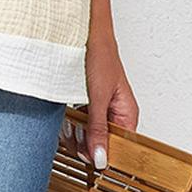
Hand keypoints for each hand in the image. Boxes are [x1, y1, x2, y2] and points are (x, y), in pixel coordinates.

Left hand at [77, 35, 138, 171]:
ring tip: (68, 122)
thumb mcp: (97, 98)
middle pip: (100, 144)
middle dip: (84, 142)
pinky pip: (77, 123)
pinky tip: (64, 117)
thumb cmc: (99, 55)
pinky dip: (68, 123)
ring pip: (86, 135)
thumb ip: (97, 130)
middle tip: (74, 132)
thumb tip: (101, 158)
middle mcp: (115, 113)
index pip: (120, 147)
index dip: (103, 155)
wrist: (83, 32)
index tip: (88, 157)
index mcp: (127, 113)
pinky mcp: (85, 104)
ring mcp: (99, 109)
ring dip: (74, 133)